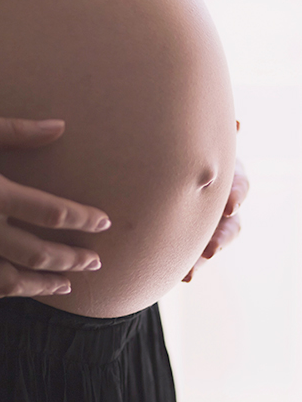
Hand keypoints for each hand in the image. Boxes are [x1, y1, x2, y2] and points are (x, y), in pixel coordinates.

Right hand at [0, 112, 110, 299]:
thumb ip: (16, 131)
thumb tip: (59, 126)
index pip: (51, 213)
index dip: (83, 220)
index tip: (103, 223)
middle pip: (39, 253)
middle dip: (73, 259)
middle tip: (96, 262)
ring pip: (10, 280)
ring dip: (43, 284)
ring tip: (67, 285)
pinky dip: (0, 293)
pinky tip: (15, 290)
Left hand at [182, 120, 248, 282]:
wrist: (161, 170)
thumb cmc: (181, 148)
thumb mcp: (192, 143)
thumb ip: (209, 139)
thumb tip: (239, 125)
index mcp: (226, 174)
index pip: (239, 184)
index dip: (236, 195)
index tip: (228, 206)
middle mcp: (223, 200)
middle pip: (231, 222)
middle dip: (222, 236)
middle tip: (211, 249)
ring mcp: (211, 223)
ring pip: (215, 244)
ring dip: (204, 258)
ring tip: (191, 272)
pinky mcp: (197, 240)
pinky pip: (195, 258)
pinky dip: (191, 268)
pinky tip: (184, 277)